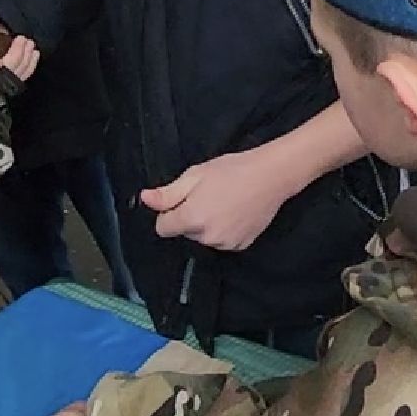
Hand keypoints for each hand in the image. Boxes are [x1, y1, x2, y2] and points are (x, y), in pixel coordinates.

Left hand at [140, 148, 298, 251]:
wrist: (271, 176)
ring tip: (224, 202)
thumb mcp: (195, 175)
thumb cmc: (232, 170)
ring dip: (207, 225)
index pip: (163, 228)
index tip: (183, 199)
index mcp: (192, 218)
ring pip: (203, 238)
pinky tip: (236, 213)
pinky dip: (224, 230)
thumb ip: (168, 193)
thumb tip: (145, 200)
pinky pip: (222, 241)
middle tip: (208, 195)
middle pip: (184, 232)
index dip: (168, 212)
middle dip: (190, 217)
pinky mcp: (241, 246)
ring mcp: (225, 244)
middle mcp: (207, 237)